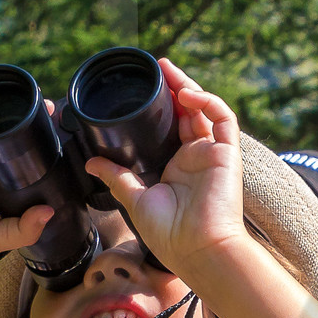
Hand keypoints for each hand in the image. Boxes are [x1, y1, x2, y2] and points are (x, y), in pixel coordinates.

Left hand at [84, 63, 246, 283]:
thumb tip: (91, 163)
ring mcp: (213, 154)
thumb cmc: (170, 234)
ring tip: (169, 72)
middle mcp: (196, 158)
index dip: (161, 108)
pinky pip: (223, 119)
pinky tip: (186, 95)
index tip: (144, 91)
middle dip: (175, 89)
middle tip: (159, 68)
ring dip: (189, 88)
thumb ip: (117, 178)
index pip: (171, 129)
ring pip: (205, 110)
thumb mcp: (136, 200)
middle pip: (188, 114)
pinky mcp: (227, 154)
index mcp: (177, 168)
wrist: (197, 250)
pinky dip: (207, 102)